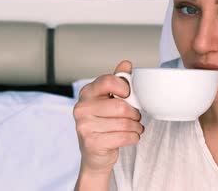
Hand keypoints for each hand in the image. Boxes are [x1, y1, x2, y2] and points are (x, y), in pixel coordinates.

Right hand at [73, 60, 143, 174]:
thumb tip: (126, 64)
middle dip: (134, 113)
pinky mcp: (91, 143)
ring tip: (135, 127)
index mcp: (87, 92)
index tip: (128, 95)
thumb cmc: (104, 122)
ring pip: (124, 123)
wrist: (95, 153)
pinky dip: (134, 137)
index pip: (108, 81)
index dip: (125, 87)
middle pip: (120, 106)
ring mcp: (84, 126)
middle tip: (136, 117)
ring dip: (136, 127)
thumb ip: (118, 80)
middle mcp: (81, 108)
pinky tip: (131, 137)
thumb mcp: (110, 99)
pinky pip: (123, 137)